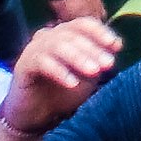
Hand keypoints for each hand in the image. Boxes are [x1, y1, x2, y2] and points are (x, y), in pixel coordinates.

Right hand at [0, 12, 129, 127]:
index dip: (101, 32)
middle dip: (93, 49)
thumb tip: (117, 45)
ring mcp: (34, 48)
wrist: (36, 116)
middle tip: (108, 64)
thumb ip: (99, 60)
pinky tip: (72, 84)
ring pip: (58, 45)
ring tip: (94, 72)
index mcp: (65, 34)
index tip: (116, 46)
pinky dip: (59, 71)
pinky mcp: (23, 64)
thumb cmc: (63, 92)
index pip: (84, 24)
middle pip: (73, 34)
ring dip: (79, 57)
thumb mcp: (87, 76)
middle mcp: (49, 36)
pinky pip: (42, 62)